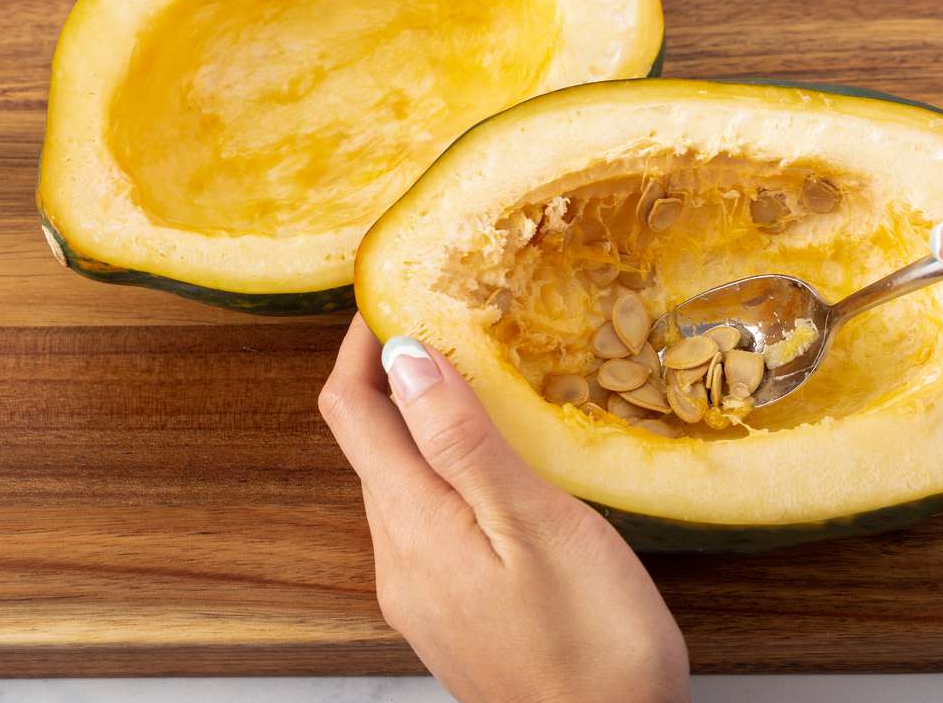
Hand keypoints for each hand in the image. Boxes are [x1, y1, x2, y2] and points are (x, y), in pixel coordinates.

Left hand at [319, 317, 689, 702]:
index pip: (351, 412)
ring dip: (421, 423)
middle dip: (393, 376)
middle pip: (370, 445)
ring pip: (400, 482)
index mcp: (412, 527)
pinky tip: (495, 466)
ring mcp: (420, 593)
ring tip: (479, 380)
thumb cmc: (591, 647)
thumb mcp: (533, 524)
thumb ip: (461, 440)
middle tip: (447, 321)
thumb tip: (403, 358)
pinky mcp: (450, 614)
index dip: (359, 345)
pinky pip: (428, 521)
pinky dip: (445, 471)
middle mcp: (398, 561)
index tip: (391, 294)